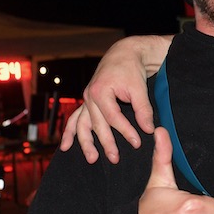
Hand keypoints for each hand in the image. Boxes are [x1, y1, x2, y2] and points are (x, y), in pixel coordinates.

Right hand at [59, 36, 164, 162]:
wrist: (123, 54)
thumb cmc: (131, 69)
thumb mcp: (139, 88)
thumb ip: (143, 110)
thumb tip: (148, 129)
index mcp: (101, 91)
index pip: (113, 117)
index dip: (126, 131)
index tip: (137, 143)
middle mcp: (89, 96)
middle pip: (97, 124)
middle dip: (106, 143)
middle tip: (115, 159)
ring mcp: (86, 99)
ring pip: (82, 124)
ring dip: (85, 143)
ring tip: (92, 159)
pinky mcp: (87, 102)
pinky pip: (75, 119)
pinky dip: (70, 132)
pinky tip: (65, 146)